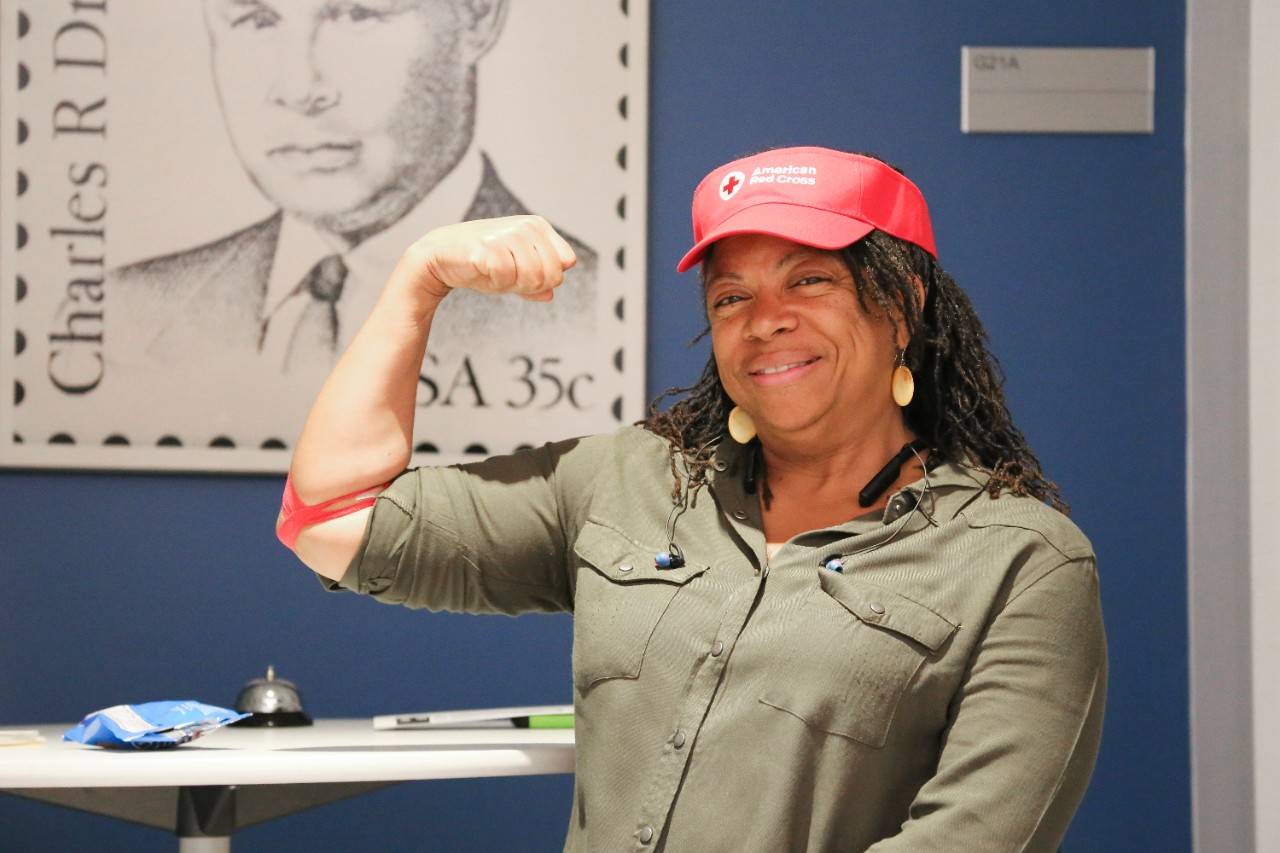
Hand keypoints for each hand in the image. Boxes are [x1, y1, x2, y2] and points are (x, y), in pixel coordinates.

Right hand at [408, 215, 576, 302]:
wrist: (440, 255)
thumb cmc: (481, 263)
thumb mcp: (514, 273)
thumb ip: (536, 283)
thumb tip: (550, 294)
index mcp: (537, 226)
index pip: (566, 262)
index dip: (546, 277)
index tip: (524, 271)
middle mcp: (526, 226)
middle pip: (552, 274)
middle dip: (530, 285)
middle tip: (507, 275)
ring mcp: (507, 234)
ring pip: (533, 278)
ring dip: (512, 285)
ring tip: (494, 272)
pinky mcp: (489, 247)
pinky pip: (508, 279)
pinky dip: (496, 284)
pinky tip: (482, 271)